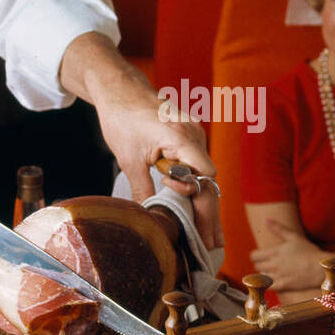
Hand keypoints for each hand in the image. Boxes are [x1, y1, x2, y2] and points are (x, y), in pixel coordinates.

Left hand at [98, 97, 223, 249]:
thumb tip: (148, 219)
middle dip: (210, 213)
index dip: (196, 195)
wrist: (120, 89)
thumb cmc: (122, 118)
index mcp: (181, 137)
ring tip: (210, 235)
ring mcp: (194, 133)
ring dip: (204, 201)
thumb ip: (142, 188)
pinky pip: (199, 164)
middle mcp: (194, 134)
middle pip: (210, 180)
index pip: (205, 174)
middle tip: (213, 244)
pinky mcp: (190, 135)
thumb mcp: (128, 159)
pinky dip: (197, 185)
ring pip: (206, 173)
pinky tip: (196, 209)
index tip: (179, 207)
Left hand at [249, 218, 326, 294]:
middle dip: (260, 264)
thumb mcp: (293, 237)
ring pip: (261, 276)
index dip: (256, 255)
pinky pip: (268, 287)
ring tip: (272, 271)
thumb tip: (266, 219)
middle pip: (256, 266)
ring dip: (264, 273)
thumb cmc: (308, 251)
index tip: (261, 256)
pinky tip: (273, 281)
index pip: (254, 255)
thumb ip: (278, 228)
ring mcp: (278, 276)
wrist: (320, 267)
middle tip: (268, 263)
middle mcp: (273, 264)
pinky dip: (268, 284)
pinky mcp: (283, 285)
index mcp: (274, 252)